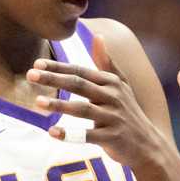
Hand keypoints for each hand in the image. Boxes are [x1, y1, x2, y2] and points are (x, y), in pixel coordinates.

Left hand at [28, 36, 160, 166]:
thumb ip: (107, 62)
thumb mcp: (121, 85)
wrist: (149, 145)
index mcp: (111, 82)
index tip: (37, 64)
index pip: (80, 71)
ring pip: (82, 109)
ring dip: (59, 105)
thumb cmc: (128, 112)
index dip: (59, 67)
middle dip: (54, 79)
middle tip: (30, 74)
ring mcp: (113, 118)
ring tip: (37, 102)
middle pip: (79, 85)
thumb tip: (98, 35)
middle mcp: (113, 97)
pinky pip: (88, 136)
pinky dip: (70, 134)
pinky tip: (52, 132)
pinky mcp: (113, 138)